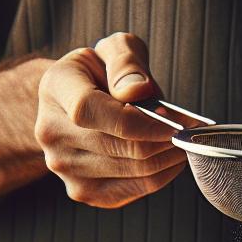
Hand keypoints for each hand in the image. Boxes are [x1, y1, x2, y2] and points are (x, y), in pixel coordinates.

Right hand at [35, 33, 185, 207]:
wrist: (72, 106)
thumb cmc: (99, 74)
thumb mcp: (113, 50)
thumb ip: (126, 62)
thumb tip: (138, 91)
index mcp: (56, 88)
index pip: (90, 111)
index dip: (139, 122)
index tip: (175, 123)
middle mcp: (51, 132)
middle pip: (118, 146)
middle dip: (164, 140)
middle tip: (190, 131)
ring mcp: (63, 167)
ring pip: (132, 172)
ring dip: (167, 158)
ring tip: (182, 141)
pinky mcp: (82, 191)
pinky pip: (133, 191)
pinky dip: (160, 176)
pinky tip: (169, 159)